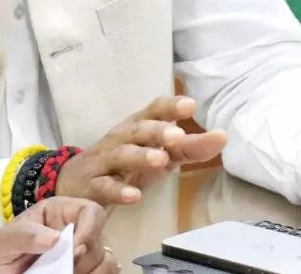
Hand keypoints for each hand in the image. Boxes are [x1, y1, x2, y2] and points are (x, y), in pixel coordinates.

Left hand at [0, 197, 117, 273]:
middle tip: (63, 270)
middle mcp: (74, 231)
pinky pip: (103, 273)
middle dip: (84, 258)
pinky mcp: (80, 271)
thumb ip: (25, 235)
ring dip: (92, 271)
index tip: (75, 250)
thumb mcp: (3, 242)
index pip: (90, 211)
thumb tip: (54, 238)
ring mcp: (79, 253)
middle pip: (99, 240)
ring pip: (106, 260)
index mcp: (59, 214)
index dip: (90, 229)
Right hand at [56, 96, 228, 206]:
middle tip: (177, 136)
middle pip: (137, 130)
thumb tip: (223, 136)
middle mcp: (120, 138)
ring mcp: (104, 161)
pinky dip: (119, 191)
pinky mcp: (92, 186)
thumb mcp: (159, 154)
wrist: (77, 184)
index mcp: (138, 126)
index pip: (153, 110)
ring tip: (161, 160)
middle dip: (157, 131)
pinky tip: (135, 196)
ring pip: (121, 154)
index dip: (170, 106)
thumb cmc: (126, 165)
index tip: (190, 105)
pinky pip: (105, 187)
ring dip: (140, 156)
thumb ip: (190, 147)